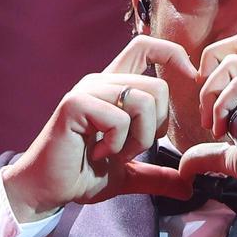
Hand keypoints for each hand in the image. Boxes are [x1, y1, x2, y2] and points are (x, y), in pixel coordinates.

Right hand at [2, 35, 196, 220]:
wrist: (47, 190)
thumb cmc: (82, 174)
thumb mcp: (129, 175)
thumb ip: (158, 175)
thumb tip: (188, 187)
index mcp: (114, 88)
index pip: (146, 47)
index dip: (173, 54)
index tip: (188, 80)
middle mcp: (100, 82)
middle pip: (157, 87)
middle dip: (156, 128)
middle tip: (131, 149)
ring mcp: (87, 91)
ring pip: (142, 101)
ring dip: (137, 139)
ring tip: (113, 152)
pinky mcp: (74, 105)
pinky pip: (118, 118)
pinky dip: (116, 143)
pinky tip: (97, 152)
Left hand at [182, 33, 236, 200]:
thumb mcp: (234, 152)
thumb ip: (209, 152)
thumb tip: (185, 166)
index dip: (213, 72)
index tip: (207, 109)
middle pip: (232, 47)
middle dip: (208, 77)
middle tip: (205, 114)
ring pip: (231, 64)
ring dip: (212, 95)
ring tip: (213, 125)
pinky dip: (222, 104)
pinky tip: (222, 128)